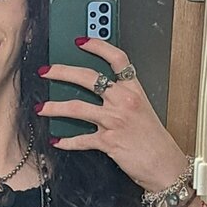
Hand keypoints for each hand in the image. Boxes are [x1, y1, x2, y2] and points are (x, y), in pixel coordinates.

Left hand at [38, 37, 187, 192]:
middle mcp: (123, 101)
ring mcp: (115, 121)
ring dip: (55, 107)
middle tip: (46, 71)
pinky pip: (80, 139)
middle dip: (62, 72)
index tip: (81, 41)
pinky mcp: (108, 142)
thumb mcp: (143, 110)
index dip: (98, 46)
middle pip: (88, 78)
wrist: (164, 165)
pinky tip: (57, 140)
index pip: (117, 59)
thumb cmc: (154, 140)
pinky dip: (66, 141)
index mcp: (134, 90)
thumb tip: (99, 92)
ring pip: (77, 108)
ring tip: (42, 108)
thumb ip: (122, 97)